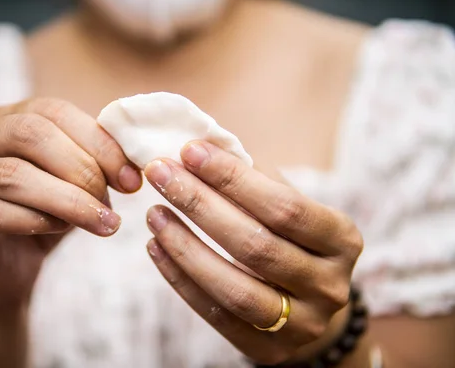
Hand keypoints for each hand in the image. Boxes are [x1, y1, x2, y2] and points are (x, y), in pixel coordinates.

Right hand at [0, 98, 141, 306]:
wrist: (11, 268)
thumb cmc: (47, 215)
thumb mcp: (76, 184)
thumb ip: (96, 164)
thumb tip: (134, 166)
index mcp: (8, 118)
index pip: (54, 111)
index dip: (98, 142)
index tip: (132, 178)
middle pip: (28, 133)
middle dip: (81, 167)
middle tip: (113, 200)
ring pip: (10, 174)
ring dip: (66, 199)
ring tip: (101, 222)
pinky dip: (33, 220)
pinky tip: (58, 229)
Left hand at [143, 141, 362, 364]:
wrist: (313, 308)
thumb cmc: (294, 242)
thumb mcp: (291, 210)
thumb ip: (256, 182)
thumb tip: (201, 148)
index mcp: (342, 240)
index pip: (284, 207)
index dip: (234, 178)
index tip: (190, 151)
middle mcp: (330, 286)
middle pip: (256, 246)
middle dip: (200, 205)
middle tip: (160, 174)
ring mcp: (302, 324)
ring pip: (234, 288)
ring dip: (185, 246)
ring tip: (154, 214)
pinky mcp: (269, 351)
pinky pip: (216, 315)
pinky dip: (180, 280)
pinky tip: (156, 248)